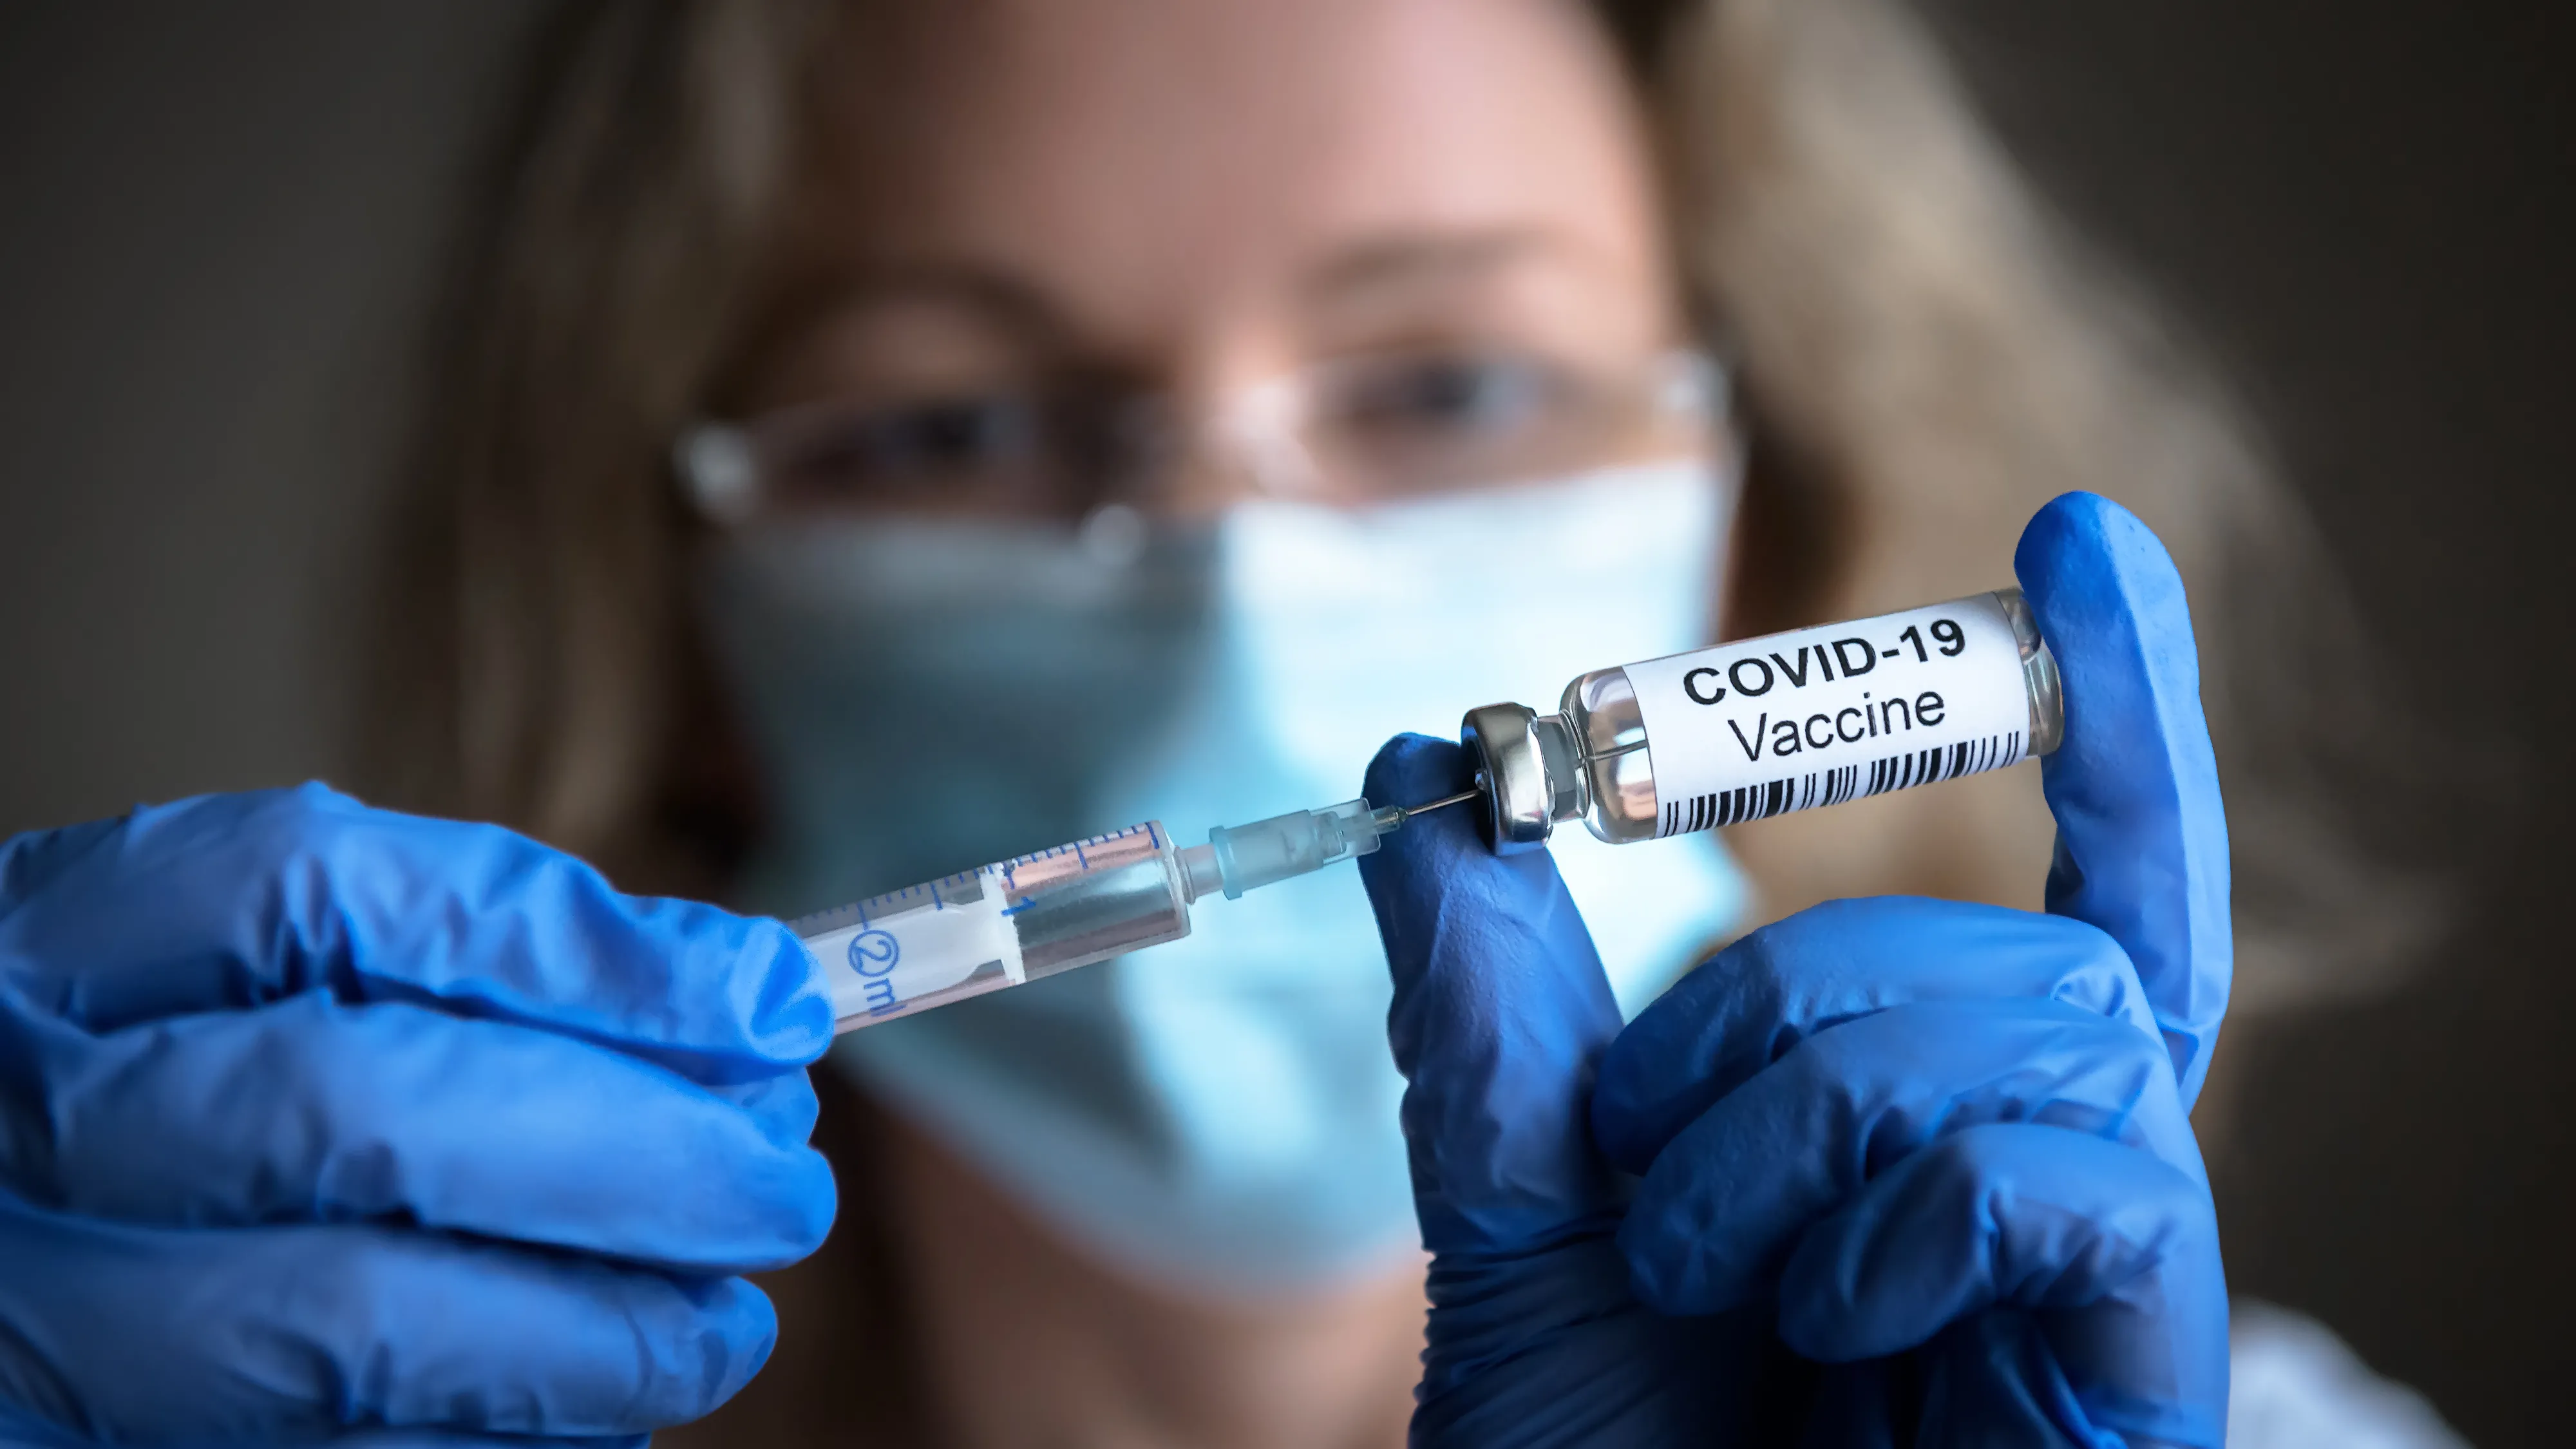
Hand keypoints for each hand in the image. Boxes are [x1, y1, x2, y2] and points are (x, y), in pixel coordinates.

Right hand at [0, 785, 835, 1446]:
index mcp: (52, 949)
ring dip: (596, 1334)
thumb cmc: (167, 1095)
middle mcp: (16, 1123)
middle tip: (782, 1186)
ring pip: (352, 1328)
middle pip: (357, 1106)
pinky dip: (509, 1441)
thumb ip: (472, 964)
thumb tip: (749, 997)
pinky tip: (596, 1413)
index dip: (574, 949)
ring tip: (724, 1325)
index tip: (770, 1003)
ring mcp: (21, 1324)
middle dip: (623, 1151)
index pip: (319, 891)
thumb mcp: (257, 981)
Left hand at [1358, 491, 2230, 1445]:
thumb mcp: (1513, 1207)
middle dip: (1788, 1004)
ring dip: (1807, 1115)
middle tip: (1650, 1150)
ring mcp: (2103, 1272)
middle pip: (2012, 943)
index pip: (2072, 891)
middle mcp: (2045, 1176)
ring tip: (1710, 1266)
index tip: (2083, 549)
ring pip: (2026, 1025)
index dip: (2106, 722)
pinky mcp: (2139, 1357)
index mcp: (1931, 1132)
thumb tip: (1421, 770)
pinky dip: (1903, 1207)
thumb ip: (1487, 1000)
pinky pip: (2070, 1165)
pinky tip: (1827, 1321)